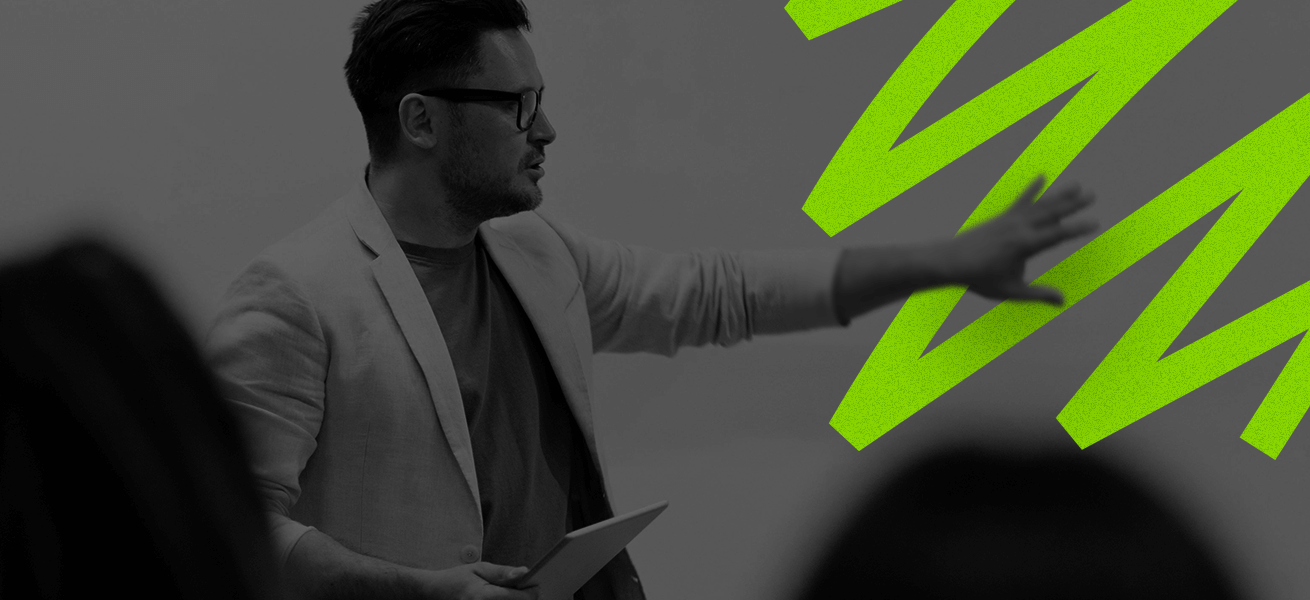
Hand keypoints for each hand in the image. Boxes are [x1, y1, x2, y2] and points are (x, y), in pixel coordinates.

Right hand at [418, 562, 538, 599]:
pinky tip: (499, 599)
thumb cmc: (457, 579)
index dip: (532, 591)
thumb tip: (525, 573)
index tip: (533, 583)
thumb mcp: (479, 569)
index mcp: (483, 597)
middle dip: (524, 599)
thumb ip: (503, 573)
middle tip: (519, 589)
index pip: (521, 599)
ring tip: (506, 595)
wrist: (434, 594)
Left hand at [943, 174, 1096, 304]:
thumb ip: (1037, 294)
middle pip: (1050, 213)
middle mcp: (1018, 228)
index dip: (1077, 228)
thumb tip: (1062, 301)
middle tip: (1093, 194)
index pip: (1056, 235)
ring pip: (1039, 205)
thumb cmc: (979, 278)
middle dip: (1073, 204)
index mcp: (1023, 245)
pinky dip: (1031, 190)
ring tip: (1077, 185)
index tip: (1096, 222)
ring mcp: (1009, 220)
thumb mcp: (1010, 291)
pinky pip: (1020, 201)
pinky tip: (1042, 178)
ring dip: (1058, 195)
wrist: (950, 261)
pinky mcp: (1002, 218)